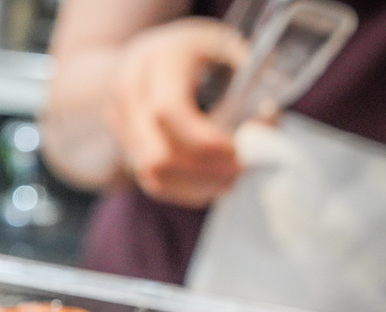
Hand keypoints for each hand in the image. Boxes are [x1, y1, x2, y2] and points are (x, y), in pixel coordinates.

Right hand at [106, 18, 247, 207]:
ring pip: (151, 174)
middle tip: (237, 172)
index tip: (237, 150)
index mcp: (156, 60)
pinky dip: (183, 190)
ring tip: (228, 181)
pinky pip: (150, 181)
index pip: (167, 111)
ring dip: (194, 186)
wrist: (146, 57)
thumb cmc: (195, 52)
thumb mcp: (226, 47)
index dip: (203, 141)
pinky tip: (209, 184)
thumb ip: (250, 80)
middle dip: (201, 173)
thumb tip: (266, 123)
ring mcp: (119, 123)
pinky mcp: (122, 147)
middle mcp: (128, 92)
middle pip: (155, 154)